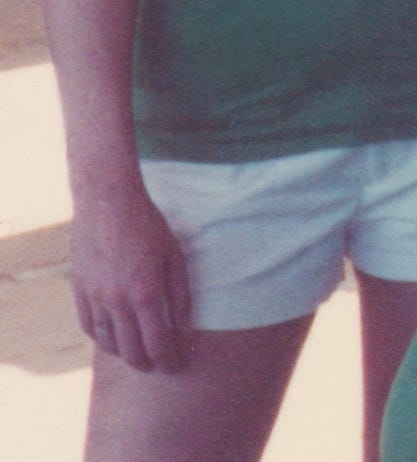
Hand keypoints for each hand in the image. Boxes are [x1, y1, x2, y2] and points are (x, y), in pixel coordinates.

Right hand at [69, 177, 190, 372]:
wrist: (107, 203)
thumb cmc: (148, 225)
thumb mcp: (174, 256)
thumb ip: (180, 295)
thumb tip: (184, 328)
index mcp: (145, 293)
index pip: (158, 343)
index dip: (169, 360)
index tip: (178, 366)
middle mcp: (117, 302)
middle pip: (131, 351)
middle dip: (148, 364)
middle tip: (161, 366)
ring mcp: (95, 299)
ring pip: (108, 343)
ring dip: (125, 354)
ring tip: (139, 355)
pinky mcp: (79, 292)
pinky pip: (90, 327)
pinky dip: (103, 339)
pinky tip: (114, 338)